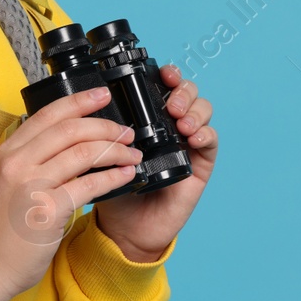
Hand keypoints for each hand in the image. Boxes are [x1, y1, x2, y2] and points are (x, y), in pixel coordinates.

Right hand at [0, 88, 143, 300]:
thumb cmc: (3, 226)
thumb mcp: (11, 181)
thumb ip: (33, 158)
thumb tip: (72, 139)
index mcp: (9, 151)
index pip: (49, 114)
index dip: (79, 101)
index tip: (102, 95)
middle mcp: (17, 162)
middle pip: (70, 129)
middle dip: (104, 126)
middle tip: (126, 132)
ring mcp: (31, 185)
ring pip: (84, 153)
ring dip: (115, 151)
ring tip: (132, 154)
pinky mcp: (47, 210)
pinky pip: (90, 185)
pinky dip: (113, 177)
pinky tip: (126, 175)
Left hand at [91, 64, 216, 261]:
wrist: (124, 227)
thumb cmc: (111, 188)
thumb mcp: (99, 153)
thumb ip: (99, 130)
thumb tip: (88, 102)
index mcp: (146, 118)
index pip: (163, 85)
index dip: (168, 73)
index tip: (162, 73)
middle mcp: (168, 126)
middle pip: (187, 92)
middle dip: (182, 90)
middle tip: (170, 104)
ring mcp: (186, 143)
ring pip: (202, 111)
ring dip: (195, 110)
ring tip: (181, 122)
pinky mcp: (199, 165)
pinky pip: (212, 141)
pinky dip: (206, 134)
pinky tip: (193, 138)